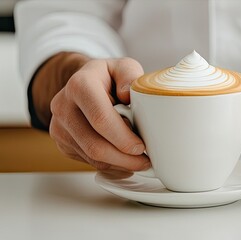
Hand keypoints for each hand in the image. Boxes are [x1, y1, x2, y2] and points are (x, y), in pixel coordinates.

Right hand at [35, 53, 149, 170]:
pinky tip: (124, 159)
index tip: (141, 147)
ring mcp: (59, 127)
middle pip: (95, 145)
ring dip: (119, 164)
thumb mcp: (124, 66)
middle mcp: (63, 106)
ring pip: (92, 157)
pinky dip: (110, 164)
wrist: (83, 84)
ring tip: (139, 161)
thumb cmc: (108, 77)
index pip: (101, 119)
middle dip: (124, 158)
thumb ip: (130, 75)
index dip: (123, 138)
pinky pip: (88, 161)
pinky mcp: (62, 142)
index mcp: (80, 85)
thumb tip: (128, 95)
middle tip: (146, 161)